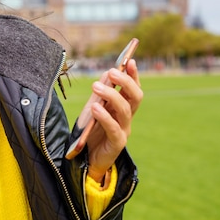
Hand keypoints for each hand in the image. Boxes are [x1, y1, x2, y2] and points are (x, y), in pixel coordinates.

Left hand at [85, 59, 142, 181]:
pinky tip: (96, 107)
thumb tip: (108, 73)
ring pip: (125, 110)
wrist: (85, 159)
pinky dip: (105, 116)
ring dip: (112, 95)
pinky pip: (114, 128)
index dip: (134, 75)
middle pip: (135, 97)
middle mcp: (126, 118)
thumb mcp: (93, 108)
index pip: (133, 89)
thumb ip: (100, 94)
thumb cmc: (90, 132)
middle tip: (112, 71)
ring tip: (96, 86)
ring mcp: (124, 130)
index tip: (130, 60)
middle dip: (126, 82)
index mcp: (122, 107)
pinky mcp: (117, 143)